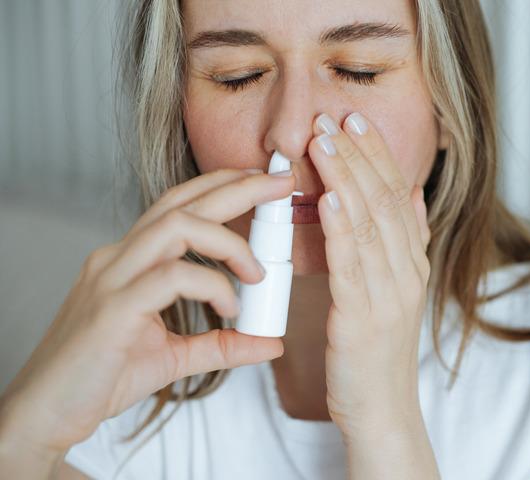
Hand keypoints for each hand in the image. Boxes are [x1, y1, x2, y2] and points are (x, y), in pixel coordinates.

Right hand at [0, 169, 294, 457]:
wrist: (48, 413)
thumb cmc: (103, 377)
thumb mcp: (176, 357)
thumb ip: (223, 345)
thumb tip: (271, 342)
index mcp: (130, 260)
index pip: (178, 205)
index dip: (222, 187)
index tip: (264, 183)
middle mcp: (118, 258)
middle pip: (182, 202)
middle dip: (237, 187)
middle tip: (281, 183)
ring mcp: (112, 278)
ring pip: (176, 226)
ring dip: (229, 242)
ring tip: (257, 273)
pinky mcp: (112, 308)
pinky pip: (172, 277)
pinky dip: (211, 285)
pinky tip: (229, 308)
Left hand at [309, 111, 431, 439]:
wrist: (381, 409)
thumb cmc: (377, 349)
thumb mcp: (396, 290)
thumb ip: (404, 242)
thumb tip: (409, 195)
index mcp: (413, 263)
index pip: (398, 196)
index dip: (378, 155)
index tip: (356, 121)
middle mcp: (408, 273)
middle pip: (386, 201)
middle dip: (359, 156)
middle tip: (334, 118)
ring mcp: (390, 295)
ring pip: (370, 225)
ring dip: (346, 178)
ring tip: (324, 142)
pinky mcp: (364, 318)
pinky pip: (353, 265)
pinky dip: (341, 228)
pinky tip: (328, 199)